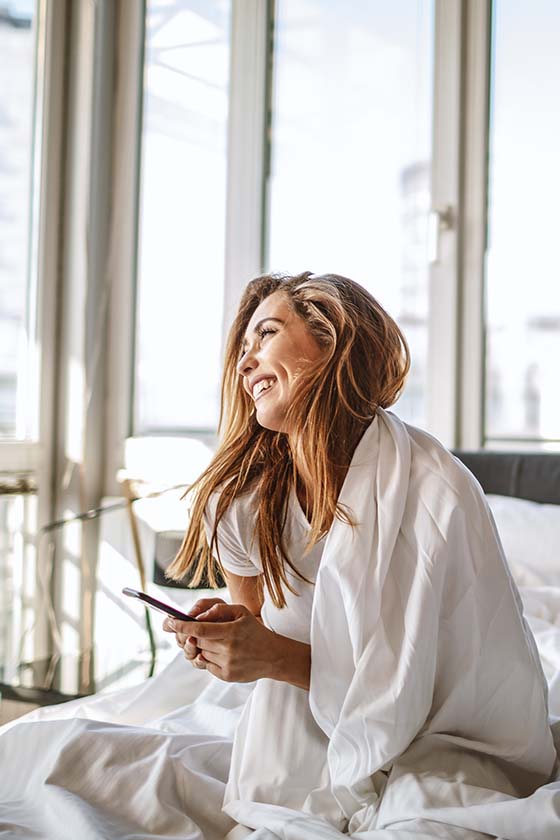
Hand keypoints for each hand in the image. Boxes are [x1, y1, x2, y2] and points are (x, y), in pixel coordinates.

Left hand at [164, 602, 279, 682]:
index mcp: (231, 631)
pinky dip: (210, 658)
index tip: (169, 622)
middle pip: (197, 641)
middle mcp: (228, 649)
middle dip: (194, 635)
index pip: (199, 629)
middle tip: (200, 631)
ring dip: (203, 647)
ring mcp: (227, 664)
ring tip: (218, 643)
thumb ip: (219, 609)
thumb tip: (198, 617)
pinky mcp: (226, 676)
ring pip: (201, 653)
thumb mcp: (241, 612)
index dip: (182, 626)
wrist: (273, 656)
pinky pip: (207, 665)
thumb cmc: (254, 631)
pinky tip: (224, 654)